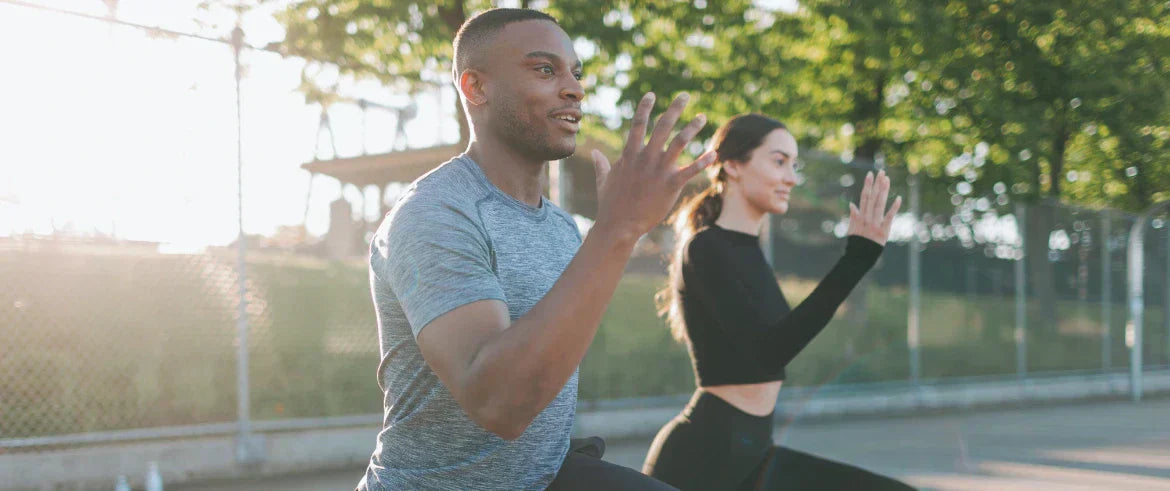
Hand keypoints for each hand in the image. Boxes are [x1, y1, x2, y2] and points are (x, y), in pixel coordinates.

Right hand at [590, 92, 714, 238]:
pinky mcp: (671, 185)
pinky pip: (690, 170)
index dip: (644, 108)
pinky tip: (714, 153)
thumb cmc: (610, 204)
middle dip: (674, 108)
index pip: (638, 124)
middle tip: (685, 95)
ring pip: (679, 142)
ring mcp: (659, 170)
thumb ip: (602, 164)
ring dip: (692, 128)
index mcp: (630, 155)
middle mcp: (645, 158)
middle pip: (662, 126)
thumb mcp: (603, 180)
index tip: (652, 94)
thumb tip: (596, 153)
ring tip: (702, 117)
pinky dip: (703, 161)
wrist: (618, 225)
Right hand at [847, 170, 900, 245]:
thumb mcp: (852, 230)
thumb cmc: (857, 244)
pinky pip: (889, 218)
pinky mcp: (884, 231)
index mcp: (860, 217)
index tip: (870, 174)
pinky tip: (898, 198)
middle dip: (877, 184)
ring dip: (884, 191)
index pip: (864, 197)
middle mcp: (867, 218)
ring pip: (880, 204)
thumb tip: (852, 204)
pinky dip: (893, 208)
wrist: (860, 258)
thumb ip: (853, 216)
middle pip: (872, 198)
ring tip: (887, 179)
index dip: (867, 185)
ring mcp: (875, 224)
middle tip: (881, 172)